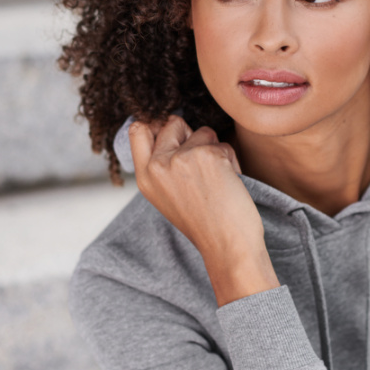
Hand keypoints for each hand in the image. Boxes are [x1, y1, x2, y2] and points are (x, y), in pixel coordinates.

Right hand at [129, 116, 279, 303]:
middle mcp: (158, 166)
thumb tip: (172, 124)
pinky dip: (231, 160)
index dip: (159, 126)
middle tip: (201, 165)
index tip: (176, 138)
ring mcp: (181, 158)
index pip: (138, 129)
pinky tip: (229, 183)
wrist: (227, 245)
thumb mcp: (168, 195)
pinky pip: (223, 144)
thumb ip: (163, 164)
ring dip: (215, 150)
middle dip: (192, 136)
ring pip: (203, 132)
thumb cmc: (205, 223)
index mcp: (144, 177)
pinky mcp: (207, 155)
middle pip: (172, 123)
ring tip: (216, 180)